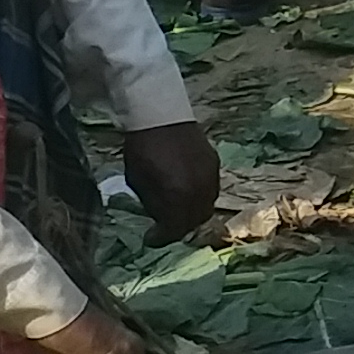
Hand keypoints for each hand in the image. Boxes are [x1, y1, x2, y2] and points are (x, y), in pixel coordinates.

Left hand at [122, 121, 222, 238]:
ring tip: (177, 211)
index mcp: (178, 197)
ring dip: (191, 214)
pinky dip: (199, 197)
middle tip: (165, 227)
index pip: (174, 230)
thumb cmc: (141, 149)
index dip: (161, 238)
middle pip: (194, 222)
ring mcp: (211, 178)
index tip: (150, 239)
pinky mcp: (215, 165)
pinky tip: (187, 191)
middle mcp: (199, 191)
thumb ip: (152, 203)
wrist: (160, 115)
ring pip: (207, 207)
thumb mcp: (138, 181)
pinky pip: (211, 190)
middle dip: (178, 228)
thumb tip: (159, 215)